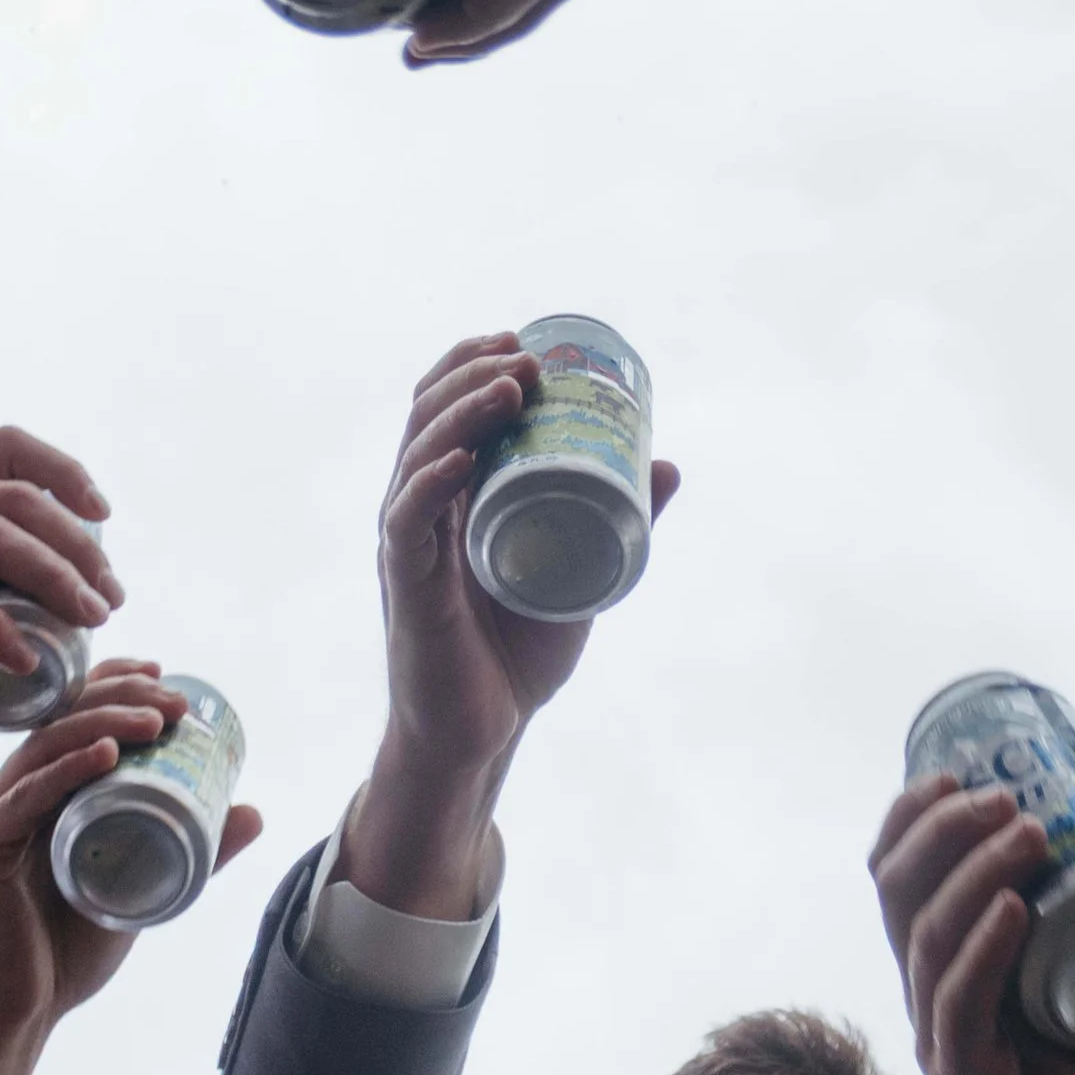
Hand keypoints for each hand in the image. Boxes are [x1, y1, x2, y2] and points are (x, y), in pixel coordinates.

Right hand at [0, 663, 262, 1074]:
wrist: (14, 1019)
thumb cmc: (66, 955)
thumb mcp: (142, 887)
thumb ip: (192, 852)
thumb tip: (253, 811)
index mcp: (36, 796)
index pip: (69, 719)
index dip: (111, 684)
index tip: (162, 673)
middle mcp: (7, 797)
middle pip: (58, 723)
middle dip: (118, 697)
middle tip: (175, 701)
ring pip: (43, 749)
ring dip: (101, 723)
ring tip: (155, 720)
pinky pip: (23, 798)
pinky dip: (65, 770)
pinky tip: (104, 754)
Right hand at [339, 335, 679, 918]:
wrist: (483, 734)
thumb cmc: (519, 653)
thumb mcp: (582, 570)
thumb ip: (620, 520)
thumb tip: (669, 464)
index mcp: (453, 496)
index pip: (443, 407)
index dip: (473, 363)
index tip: (524, 340)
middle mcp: (419, 508)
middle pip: (426, 415)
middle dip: (472, 373)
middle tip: (525, 357)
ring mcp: (408, 544)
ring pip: (417, 454)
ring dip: (460, 411)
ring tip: (510, 386)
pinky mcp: (406, 585)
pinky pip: (409, 521)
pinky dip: (432, 483)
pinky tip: (462, 459)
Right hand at [870, 747, 1074, 1074]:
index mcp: (953, 954)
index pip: (895, 873)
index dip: (908, 817)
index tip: (954, 771)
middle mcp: (934, 994)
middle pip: (898, 896)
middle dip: (940, 834)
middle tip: (1007, 798)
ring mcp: (946, 1045)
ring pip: (926, 944)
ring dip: (970, 876)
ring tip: (1032, 833)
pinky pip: (959, 1011)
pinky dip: (981, 952)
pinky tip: (1015, 910)